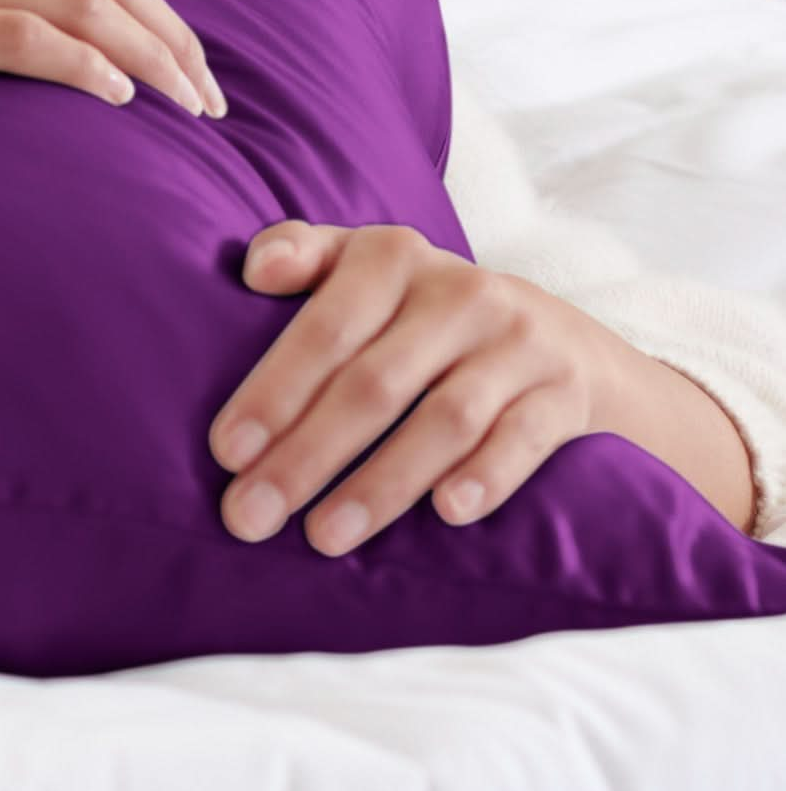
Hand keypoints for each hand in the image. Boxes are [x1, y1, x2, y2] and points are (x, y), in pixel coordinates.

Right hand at [0, 0, 224, 117]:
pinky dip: (84, 67)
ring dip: (148, 57)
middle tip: (206, 96)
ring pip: (80, 2)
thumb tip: (73, 13)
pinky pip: (25, 38)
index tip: (188, 56)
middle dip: (170, 35)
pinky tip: (116, 99)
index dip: (155, 3)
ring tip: (183, 106)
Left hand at [208, 220, 627, 556]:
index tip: (226, 452)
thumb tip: (255, 270)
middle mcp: (458, 293)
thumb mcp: (364, 265)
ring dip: (381, 484)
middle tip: (251, 516)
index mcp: (393, 257)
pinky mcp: (563, 394)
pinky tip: (446, 514)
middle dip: (305, 456)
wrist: (559, 336)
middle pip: (374, 384)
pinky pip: (522, 439)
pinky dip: (485, 477)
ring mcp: (517, 344)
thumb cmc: (421, 308)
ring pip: (443, 421)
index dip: (273, 390)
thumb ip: (304, 254)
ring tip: (323, 537)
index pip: (324, 328)